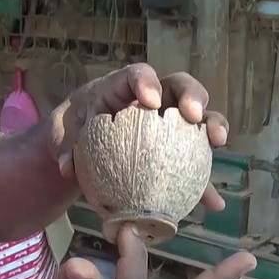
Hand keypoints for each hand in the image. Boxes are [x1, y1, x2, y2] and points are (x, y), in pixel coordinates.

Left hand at [50, 63, 228, 210]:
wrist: (79, 144)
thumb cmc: (72, 127)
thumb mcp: (61, 132)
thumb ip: (62, 144)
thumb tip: (66, 166)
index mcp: (121, 87)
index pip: (136, 75)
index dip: (147, 82)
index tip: (152, 100)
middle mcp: (152, 98)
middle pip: (179, 87)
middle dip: (193, 96)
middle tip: (195, 116)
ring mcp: (168, 123)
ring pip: (197, 118)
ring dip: (212, 127)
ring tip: (218, 143)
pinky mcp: (175, 150)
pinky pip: (194, 163)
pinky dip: (204, 183)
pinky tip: (213, 203)